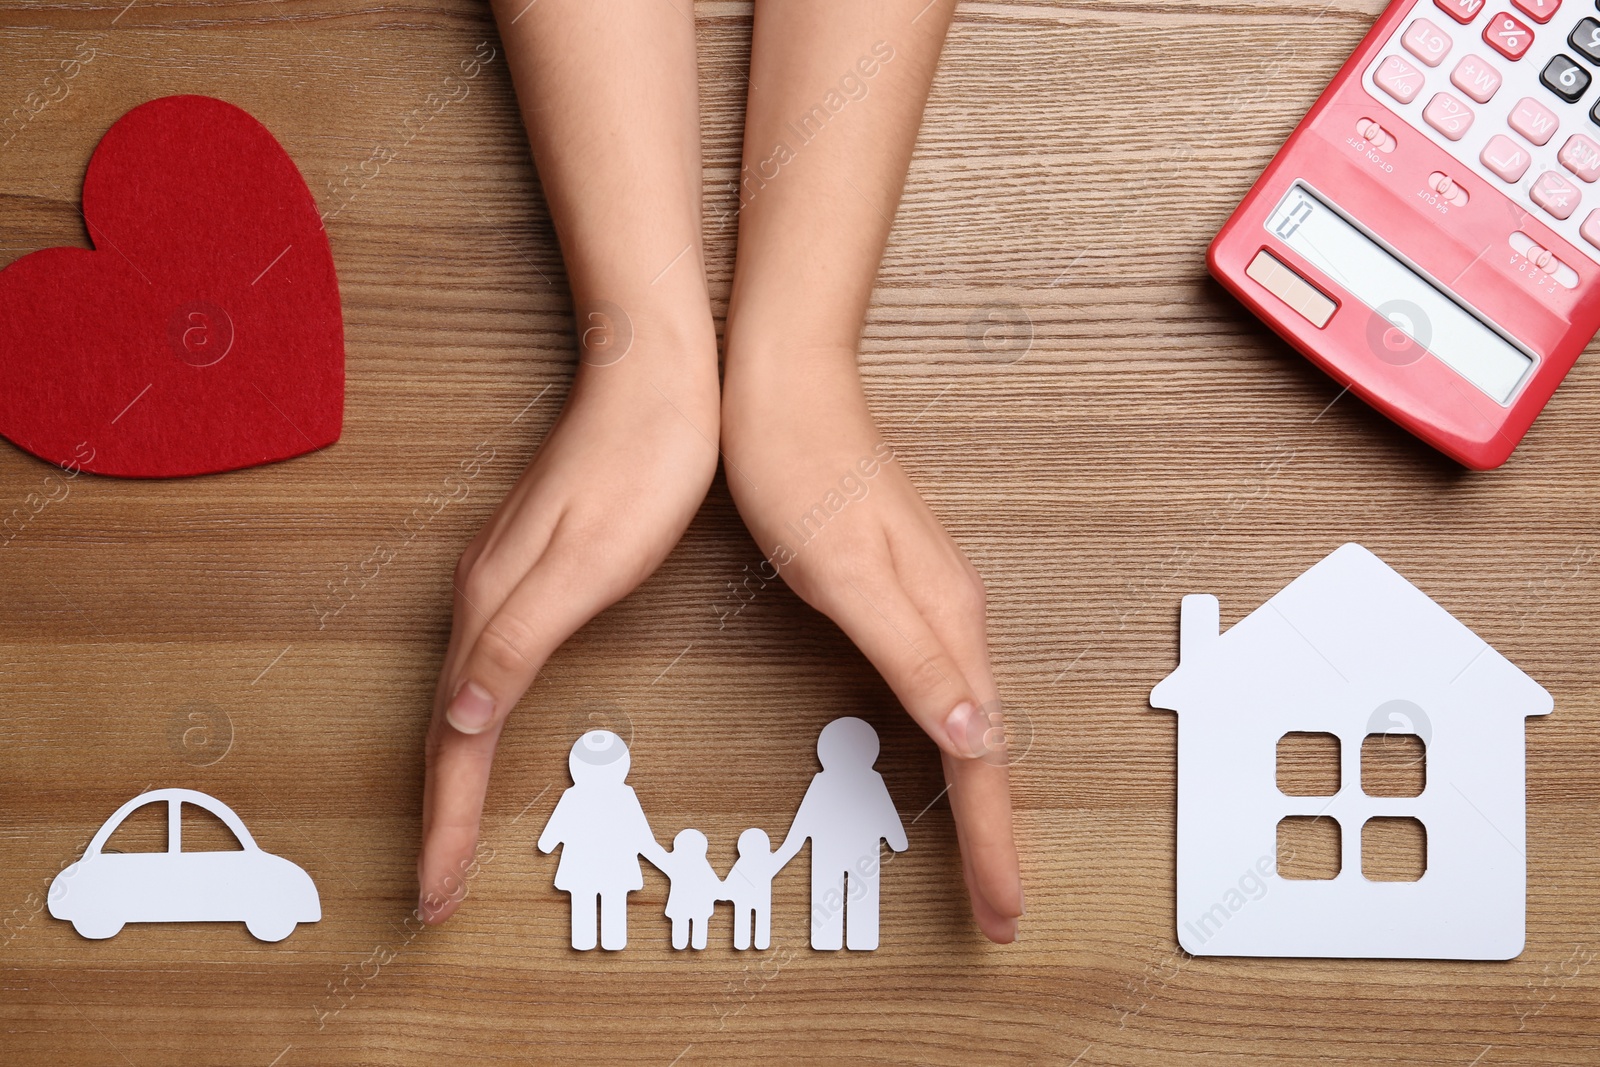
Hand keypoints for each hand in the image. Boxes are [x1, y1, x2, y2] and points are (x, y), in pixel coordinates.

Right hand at [418, 348, 717, 922]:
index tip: (433, 894)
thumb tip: (459, 718)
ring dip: (452, 775)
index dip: (445, 825)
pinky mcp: (527, 568)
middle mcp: (482, 599)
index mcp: (493, 608)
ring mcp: (501, 581)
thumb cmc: (640, 466)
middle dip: (438, 817)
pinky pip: (486, 666)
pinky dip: (477, 721)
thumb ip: (517, 640)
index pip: (454, 742)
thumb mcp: (587, 562)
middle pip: (446, 731)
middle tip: (435, 888)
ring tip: (452, 835)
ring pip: (461, 700)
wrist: (654, 375)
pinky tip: (486, 727)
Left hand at [721, 350, 1023, 942]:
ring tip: (980, 858)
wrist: (784, 389)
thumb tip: (978, 737)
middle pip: (989, 749)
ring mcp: (931, 602)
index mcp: (946, 622)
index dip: (992, 844)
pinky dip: (951, 744)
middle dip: (996, 837)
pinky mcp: (904, 590)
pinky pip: (944, 688)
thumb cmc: (803, 474)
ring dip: (978, 797)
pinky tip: (942, 751)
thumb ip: (914, 659)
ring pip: (971, 722)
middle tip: (1000, 908)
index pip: (983, 759)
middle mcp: (953, 616)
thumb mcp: (850, 577)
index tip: (1004, 913)